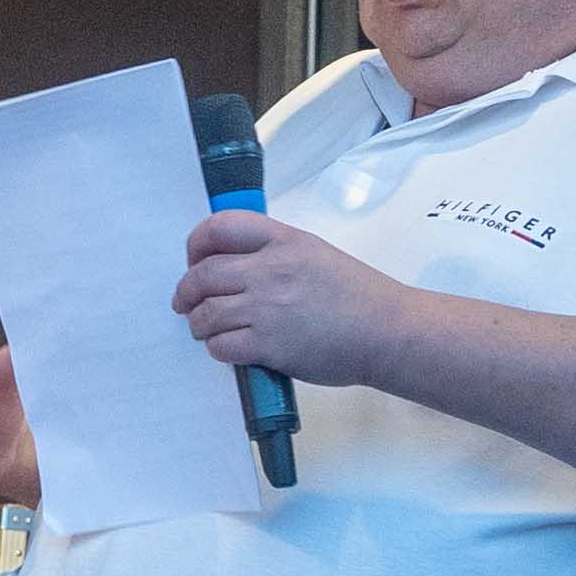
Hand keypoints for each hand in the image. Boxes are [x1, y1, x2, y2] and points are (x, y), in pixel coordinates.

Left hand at [175, 211, 407, 385]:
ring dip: (198, 324)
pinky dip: (217, 348)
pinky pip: (220, 346)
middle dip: (186, 292)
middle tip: (186, 303)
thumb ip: (275, 253)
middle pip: (202, 274)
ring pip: (204, 313)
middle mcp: (271, 269)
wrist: (389, 332)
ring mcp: (268, 307)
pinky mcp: (268, 344)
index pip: (221, 227)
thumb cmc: (358, 297)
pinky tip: (229, 348)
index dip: (196, 245)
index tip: (194, 260)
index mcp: (284, 240)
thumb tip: (233, 264)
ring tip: (207, 329)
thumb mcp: (316, 254)